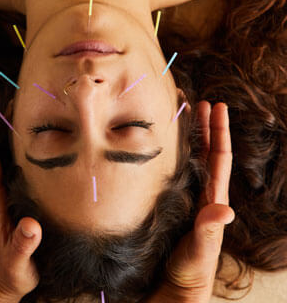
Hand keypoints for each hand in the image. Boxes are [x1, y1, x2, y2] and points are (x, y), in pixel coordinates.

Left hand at [0, 100, 42, 301]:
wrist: (1, 285)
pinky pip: (12, 168)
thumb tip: (31, 224)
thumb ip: (23, 245)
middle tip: (5, 98)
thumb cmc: (9, 274)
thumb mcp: (17, 263)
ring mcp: (3, 195)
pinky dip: (16, 150)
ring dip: (5, 133)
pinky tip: (30, 142)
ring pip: (2, 157)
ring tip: (16, 111)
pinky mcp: (12, 200)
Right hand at [147, 101, 234, 302]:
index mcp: (210, 200)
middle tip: (200, 102)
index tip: (217, 107)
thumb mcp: (199, 253)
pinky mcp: (169, 202)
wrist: (172, 288)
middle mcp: (200, 194)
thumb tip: (225, 210)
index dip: (219, 132)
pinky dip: (171, 154)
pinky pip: (173, 171)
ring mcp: (184, 197)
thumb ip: (209, 232)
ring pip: (190, 159)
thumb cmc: (189, 273)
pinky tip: (161, 145)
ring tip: (183, 114)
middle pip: (206, 153)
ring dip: (191, 136)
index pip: (218, 159)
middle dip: (206, 126)